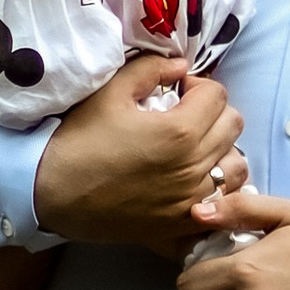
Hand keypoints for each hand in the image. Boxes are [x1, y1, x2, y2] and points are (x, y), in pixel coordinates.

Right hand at [32, 56, 244, 254]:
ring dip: (222, 151)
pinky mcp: (183, 223)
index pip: (217, 95)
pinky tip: (193, 180)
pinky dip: (217, 187)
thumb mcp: (110, 92)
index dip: (198, 87)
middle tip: (185, 116)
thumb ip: (151, 69)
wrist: (53, 193)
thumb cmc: (79, 139)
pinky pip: (223, 201)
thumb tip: (181, 66)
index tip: (177, 93)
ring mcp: (192, 199)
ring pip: (236, 166)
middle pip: (233, 126)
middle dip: (212, 113)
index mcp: (180, 130)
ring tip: (195, 149)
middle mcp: (194, 166)